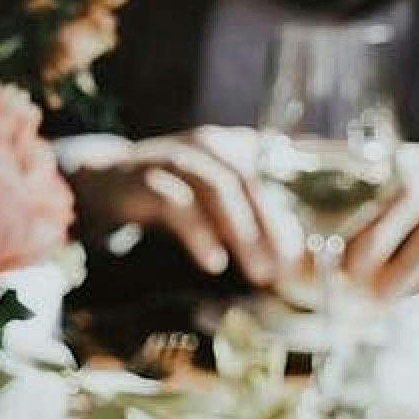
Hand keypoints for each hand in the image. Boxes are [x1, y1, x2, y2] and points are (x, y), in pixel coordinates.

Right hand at [68, 127, 301, 284]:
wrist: (107, 181)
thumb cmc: (173, 192)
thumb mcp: (216, 193)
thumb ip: (253, 207)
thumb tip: (297, 243)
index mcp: (234, 145)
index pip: (277, 170)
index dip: (298, 206)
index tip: (311, 247)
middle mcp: (209, 145)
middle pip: (251, 182)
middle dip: (275, 228)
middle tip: (288, 268)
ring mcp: (176, 158)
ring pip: (220, 190)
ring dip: (244, 233)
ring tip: (260, 272)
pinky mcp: (146, 179)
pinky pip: (178, 205)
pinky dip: (199, 234)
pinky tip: (214, 262)